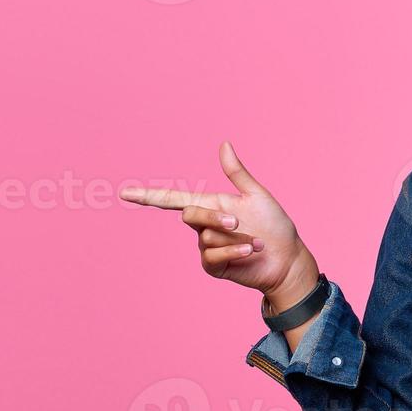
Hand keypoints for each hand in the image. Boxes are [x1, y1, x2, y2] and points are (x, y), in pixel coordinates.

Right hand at [120, 141, 319, 307]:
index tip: (124, 193)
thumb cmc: (275, 225)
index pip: (172, 199)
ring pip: (206, 237)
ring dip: (234, 238)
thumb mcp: (256, 195)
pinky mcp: (213, 266)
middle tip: (238, 223)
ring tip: (256, 242)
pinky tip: (251, 251)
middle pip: (190, 215)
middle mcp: (205, 225)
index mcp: (210, 204)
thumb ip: (236, 173)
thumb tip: (224, 144)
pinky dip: (233, 252)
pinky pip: (212, 256)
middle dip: (214, 217)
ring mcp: (206, 247)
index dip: (147, 196)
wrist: (287, 259)